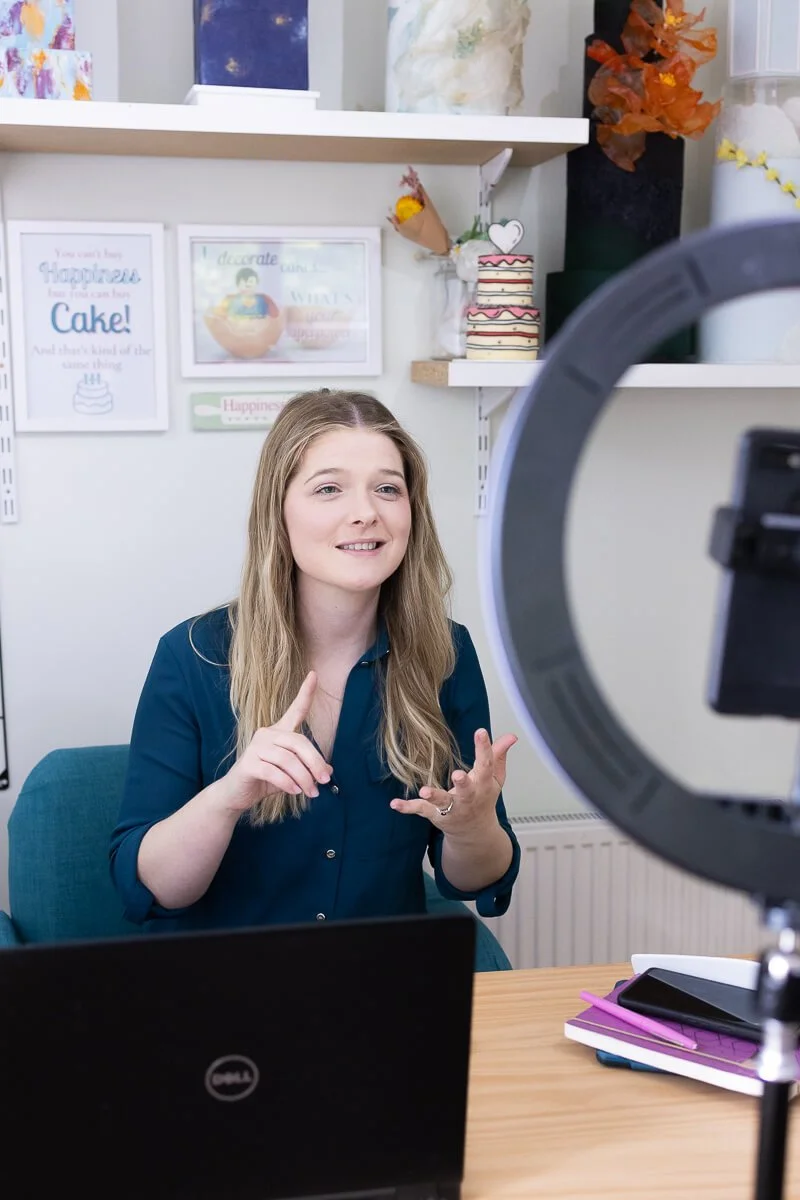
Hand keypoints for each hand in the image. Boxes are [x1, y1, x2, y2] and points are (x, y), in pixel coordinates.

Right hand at [218, 673, 331, 813]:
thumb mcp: (291, 774)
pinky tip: (295, 791)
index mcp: (278, 732)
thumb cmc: (265, 780)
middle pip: (299, 742)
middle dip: (315, 762)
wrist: (236, 794)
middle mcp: (266, 734)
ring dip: (303, 778)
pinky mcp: (248, 763)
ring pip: (288, 760)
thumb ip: (307, 768)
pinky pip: (274, 772)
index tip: (314, 674)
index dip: (305, 693)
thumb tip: (328, 771)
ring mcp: (255, 747)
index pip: (295, 710)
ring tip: (311, 792)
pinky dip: (288, 783)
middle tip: (324, 781)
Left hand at [390, 728, 516, 836]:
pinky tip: (395, 804)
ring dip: (434, 797)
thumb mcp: (494, 778)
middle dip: (462, 783)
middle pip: (466, 790)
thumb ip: (499, 755)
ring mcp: (452, 808)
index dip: (484, 747)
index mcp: (483, 785)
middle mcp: (468, 798)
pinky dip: (407, 808)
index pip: (486, 764)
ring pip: (443, 802)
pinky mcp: (436, 815)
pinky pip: (421, 811)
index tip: (480, 731)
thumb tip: (511, 736)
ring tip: (425, 791)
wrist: (475, 833)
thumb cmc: (483, 799)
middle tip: (457, 774)